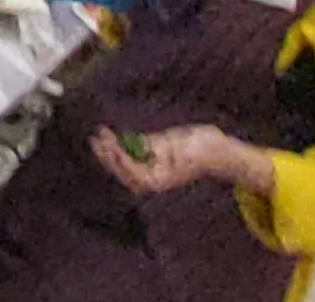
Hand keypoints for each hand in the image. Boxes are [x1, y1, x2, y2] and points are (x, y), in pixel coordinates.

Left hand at [92, 125, 269, 198]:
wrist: (217, 149)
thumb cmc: (205, 150)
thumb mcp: (187, 149)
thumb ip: (166, 149)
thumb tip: (148, 148)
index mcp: (161, 179)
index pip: (135, 174)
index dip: (122, 161)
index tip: (112, 146)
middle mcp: (153, 175)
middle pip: (124, 172)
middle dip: (109, 158)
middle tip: (97, 141)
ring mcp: (151, 165)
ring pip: (123, 163)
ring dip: (108, 152)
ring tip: (98, 136)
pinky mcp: (151, 154)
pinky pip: (129, 152)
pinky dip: (118, 144)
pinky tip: (107, 134)